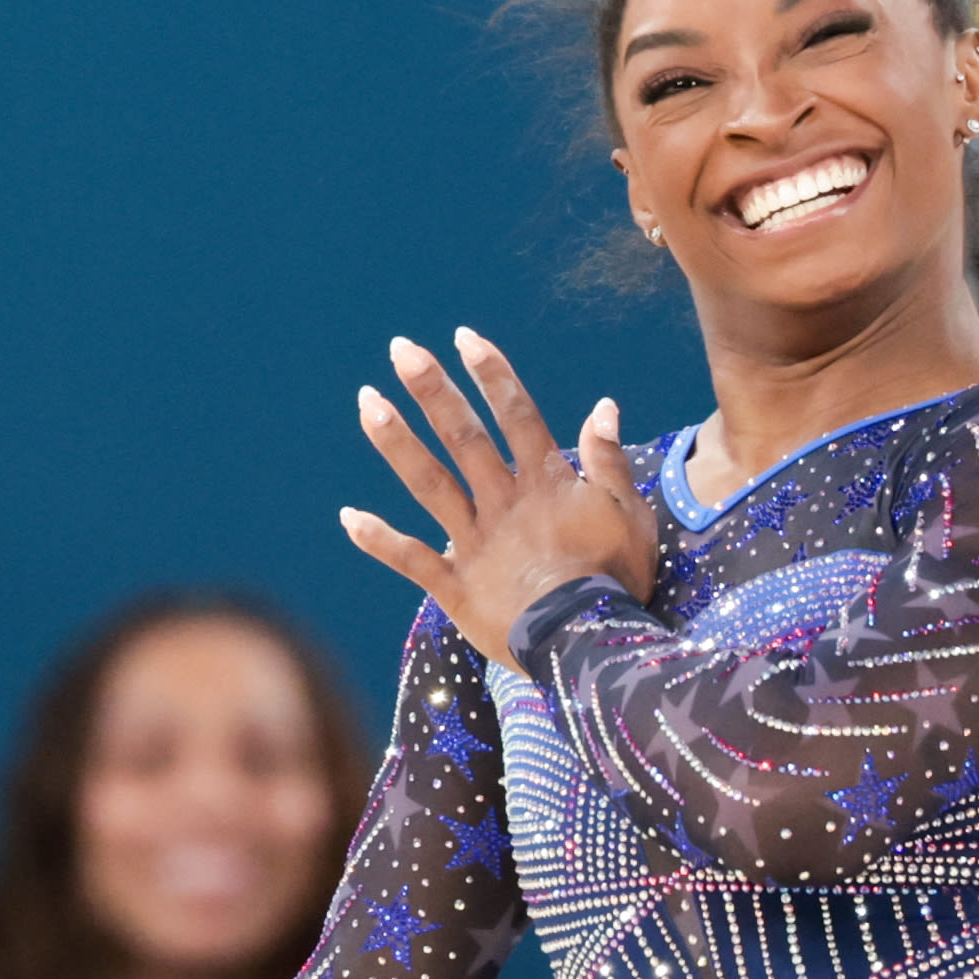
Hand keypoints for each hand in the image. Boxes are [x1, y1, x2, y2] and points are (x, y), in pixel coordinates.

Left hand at [344, 327, 655, 670]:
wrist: (587, 641)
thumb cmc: (617, 579)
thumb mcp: (631, 516)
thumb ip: (611, 461)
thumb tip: (604, 406)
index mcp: (546, 484)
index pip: (517, 415)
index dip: (491, 374)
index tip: (464, 337)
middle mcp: (502, 503)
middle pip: (463, 436)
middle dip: (432, 390)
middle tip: (400, 348)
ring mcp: (473, 543)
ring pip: (428, 484)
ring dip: (396, 441)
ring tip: (366, 400)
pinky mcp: (455, 586)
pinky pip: (411, 558)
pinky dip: (379, 539)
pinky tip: (347, 516)